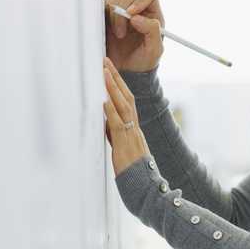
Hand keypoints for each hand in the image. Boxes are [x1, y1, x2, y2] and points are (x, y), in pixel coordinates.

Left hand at [102, 56, 149, 175]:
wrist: (145, 187)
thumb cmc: (132, 169)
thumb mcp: (121, 146)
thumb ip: (114, 133)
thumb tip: (104, 121)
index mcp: (134, 126)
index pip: (127, 99)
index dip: (119, 83)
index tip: (109, 68)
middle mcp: (134, 126)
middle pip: (127, 96)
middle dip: (115, 77)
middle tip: (105, 61)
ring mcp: (131, 134)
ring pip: (123, 106)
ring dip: (113, 88)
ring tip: (104, 72)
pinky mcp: (125, 144)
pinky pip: (118, 125)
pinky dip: (111, 111)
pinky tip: (104, 100)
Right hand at [104, 0, 164, 72]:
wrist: (128, 72)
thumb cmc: (144, 60)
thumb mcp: (155, 50)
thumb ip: (152, 31)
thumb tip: (137, 17)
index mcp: (151, 13)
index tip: (132, 13)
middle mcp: (136, 10)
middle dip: (122, 14)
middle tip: (121, 33)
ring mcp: (120, 13)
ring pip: (113, 0)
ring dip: (113, 17)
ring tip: (117, 35)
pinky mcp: (106, 18)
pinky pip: (102, 8)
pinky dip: (103, 17)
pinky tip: (107, 32)